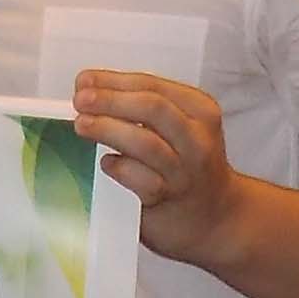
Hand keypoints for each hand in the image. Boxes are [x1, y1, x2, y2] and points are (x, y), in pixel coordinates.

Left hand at [72, 67, 245, 266]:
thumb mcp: (182, 128)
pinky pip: (138, 178)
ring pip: (145, 143)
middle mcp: (197, 138)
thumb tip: (93, 92)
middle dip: (111, 100)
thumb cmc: (189, 166)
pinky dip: (118, 167)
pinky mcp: (169, 198)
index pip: (153, 86)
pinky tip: (106, 163)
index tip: (84, 80)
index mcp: (201, 111)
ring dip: (109, 130)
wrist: (217, 217)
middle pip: (152, 108)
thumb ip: (146, 110)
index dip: (114, 81)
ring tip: (83, 125)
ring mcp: (184, 171)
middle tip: (81, 101)